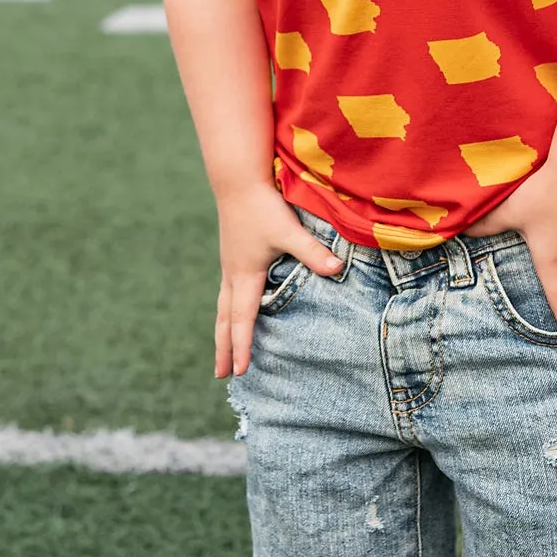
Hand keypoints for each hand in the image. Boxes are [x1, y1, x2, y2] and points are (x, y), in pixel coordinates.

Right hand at [214, 182, 341, 378]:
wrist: (237, 180)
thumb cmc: (262, 206)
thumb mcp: (289, 230)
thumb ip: (312, 252)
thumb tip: (336, 270)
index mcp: (245, 275)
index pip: (243, 319)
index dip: (242, 346)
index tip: (239, 371)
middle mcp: (233, 275)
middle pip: (224, 321)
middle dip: (224, 349)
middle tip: (220, 376)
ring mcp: (230, 266)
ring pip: (222, 308)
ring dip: (222, 333)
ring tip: (220, 353)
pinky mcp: (232, 257)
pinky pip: (226, 294)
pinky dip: (226, 313)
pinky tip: (231, 315)